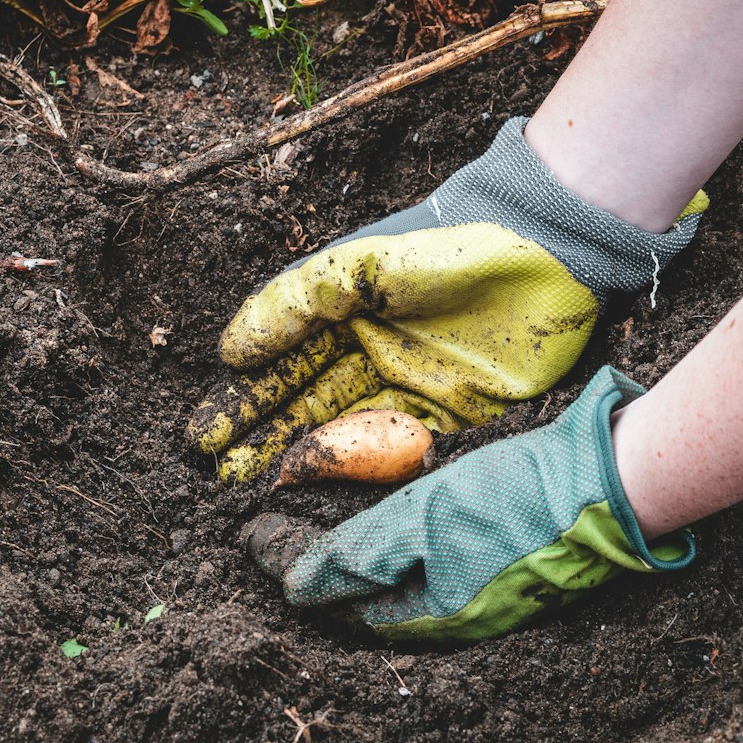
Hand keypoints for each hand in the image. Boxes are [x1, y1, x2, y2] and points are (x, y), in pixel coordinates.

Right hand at [188, 119, 705, 482]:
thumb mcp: (354, 268)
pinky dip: (367, 471)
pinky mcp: (458, 412)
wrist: (539, 251)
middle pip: (308, 407)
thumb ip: (292, 305)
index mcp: (346, 314)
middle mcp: (374, 353)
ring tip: (258, 493)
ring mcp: (414, 385)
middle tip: (220, 481)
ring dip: (305, 462)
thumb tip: (228, 349)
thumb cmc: (441, 248)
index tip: (202, 440)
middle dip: (263, 442)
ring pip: (348, 434)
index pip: (283, 367)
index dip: (243, 402)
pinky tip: (331, 493)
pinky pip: (403, 449)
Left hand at [245, 366, 695, 641]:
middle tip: (276, 534)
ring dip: (356, 556)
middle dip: (320, 569)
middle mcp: (454, 613)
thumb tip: (298, 590)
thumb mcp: (424, 521)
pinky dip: (399, 543)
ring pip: (400, 580)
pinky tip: (393, 517)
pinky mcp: (504, 559)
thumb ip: (359, 555)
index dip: (294, 570)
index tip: (252, 534)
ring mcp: (483, 588)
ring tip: (321, 524)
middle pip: (368, 599)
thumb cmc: (515, 503)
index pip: (343, 604)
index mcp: (433, 617)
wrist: (610, 483)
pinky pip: (434, 560)